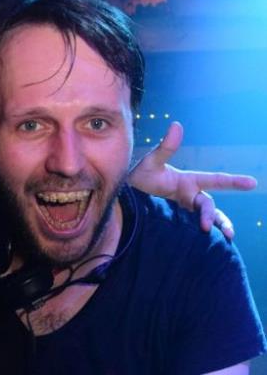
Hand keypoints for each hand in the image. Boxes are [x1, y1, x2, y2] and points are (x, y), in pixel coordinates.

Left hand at [128, 121, 255, 239]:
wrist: (122, 201)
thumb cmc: (137, 178)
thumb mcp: (151, 163)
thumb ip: (165, 148)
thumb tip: (176, 125)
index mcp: (189, 182)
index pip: (216, 180)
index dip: (234, 181)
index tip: (252, 183)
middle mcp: (190, 197)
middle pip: (209, 207)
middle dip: (214, 217)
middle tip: (208, 228)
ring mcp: (184, 213)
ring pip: (207, 221)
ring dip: (216, 229)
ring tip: (223, 241)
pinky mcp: (176, 226)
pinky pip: (192, 233)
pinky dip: (201, 239)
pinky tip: (204, 249)